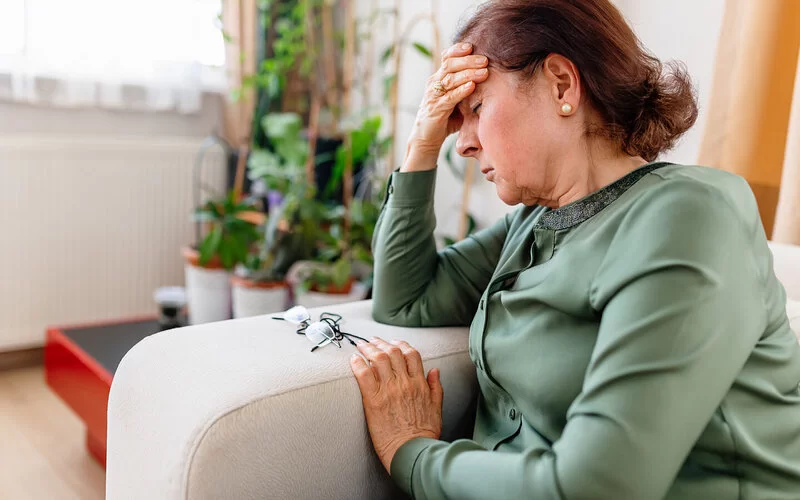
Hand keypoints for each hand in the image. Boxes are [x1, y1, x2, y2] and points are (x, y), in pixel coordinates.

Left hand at [350, 337, 443, 472]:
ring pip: (378, 359)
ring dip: (368, 348)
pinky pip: (363, 375)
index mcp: (420, 384)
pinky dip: (358, 364)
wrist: (412, 452)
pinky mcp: (373, 401)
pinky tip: (353, 359)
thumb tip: (435, 370)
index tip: (393, 342)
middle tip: (372, 340)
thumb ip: (436, 387)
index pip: (411, 354)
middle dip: (381, 343)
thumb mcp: (437, 408)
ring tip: (361, 345)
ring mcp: (389, 390)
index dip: (401, 344)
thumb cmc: (424, 434)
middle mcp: (404, 383)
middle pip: (392, 352)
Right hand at [404, 42, 488, 166]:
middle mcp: (434, 84)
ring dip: (468, 74)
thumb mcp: (457, 99)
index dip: (458, 50)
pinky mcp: (435, 109)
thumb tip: (490, 77)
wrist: (426, 139)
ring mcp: (433, 96)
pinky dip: (461, 91)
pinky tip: (472, 86)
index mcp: (438, 78)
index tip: (472, 46)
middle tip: (485, 60)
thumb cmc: (445, 118)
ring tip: (484, 72)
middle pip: (450, 65)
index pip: (447, 58)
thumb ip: (468, 88)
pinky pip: (449, 97)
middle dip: (468, 61)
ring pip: (450, 79)